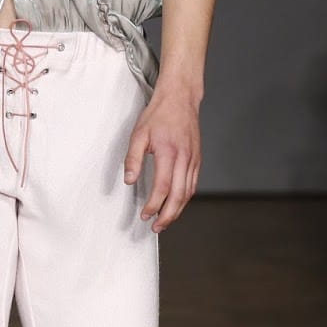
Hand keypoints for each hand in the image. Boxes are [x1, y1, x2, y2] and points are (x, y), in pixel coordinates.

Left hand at [123, 85, 200, 231]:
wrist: (181, 98)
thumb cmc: (158, 115)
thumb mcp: (138, 134)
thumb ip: (133, 158)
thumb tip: (129, 180)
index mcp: (169, 152)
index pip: (162, 187)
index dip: (154, 205)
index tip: (145, 215)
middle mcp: (184, 158)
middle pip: (179, 195)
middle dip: (168, 215)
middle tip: (156, 228)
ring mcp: (193, 159)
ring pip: (188, 192)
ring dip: (177, 210)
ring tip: (165, 221)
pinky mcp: (197, 159)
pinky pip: (193, 184)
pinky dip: (185, 198)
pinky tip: (176, 204)